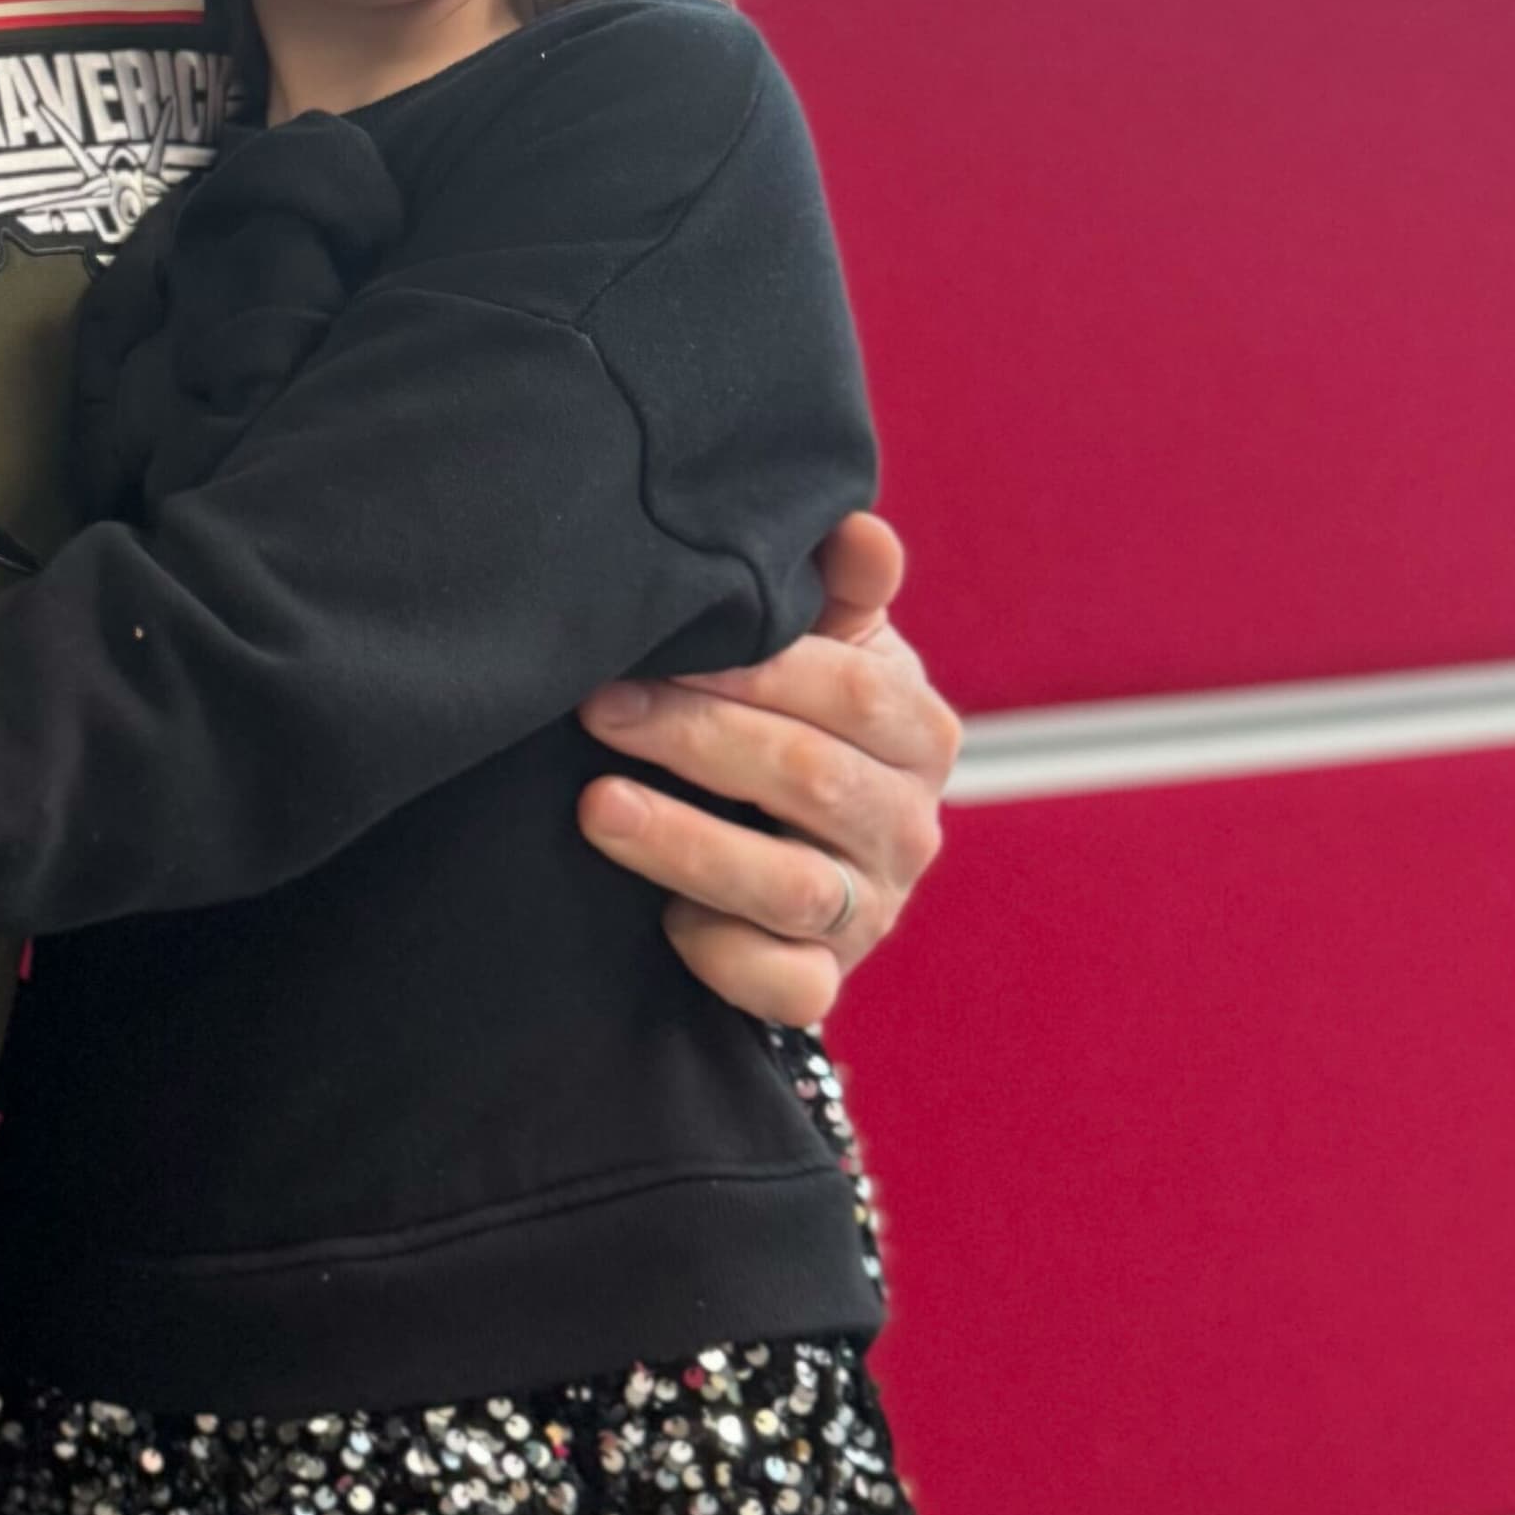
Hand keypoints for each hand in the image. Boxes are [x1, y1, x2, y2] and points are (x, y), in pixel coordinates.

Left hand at [574, 511, 957, 1025]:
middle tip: (597, 707)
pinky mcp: (824, 980)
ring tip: (596, 807)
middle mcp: (908, 825)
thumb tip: (856, 528)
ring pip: (790, 886)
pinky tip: (660, 921)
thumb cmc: (793, 725)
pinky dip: (723, 955)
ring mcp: (870, 911)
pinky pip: (789, 987)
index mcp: (917, 731)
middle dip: (695, 739)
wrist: (782, 851)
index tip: (655, 644)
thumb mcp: (822, 651)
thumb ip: (837, 591)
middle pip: (812, 781)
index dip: (754, 668)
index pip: (853, 692)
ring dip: (686, 844)